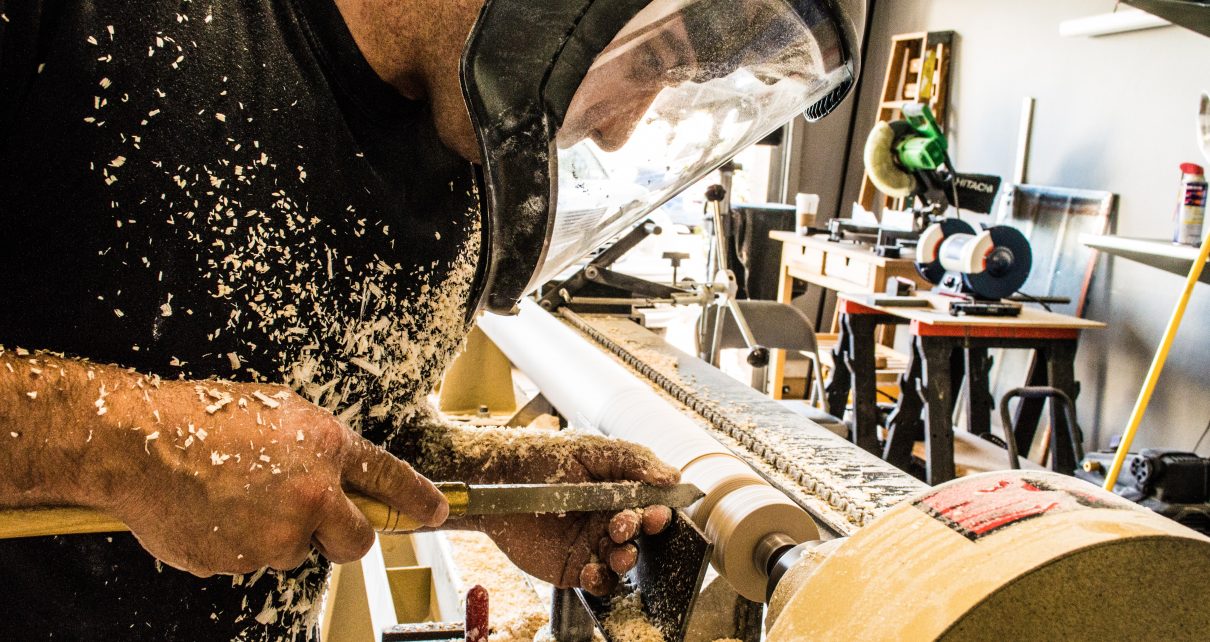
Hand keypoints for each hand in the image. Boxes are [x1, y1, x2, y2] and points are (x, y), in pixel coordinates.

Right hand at [87, 376, 447, 575]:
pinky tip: (215, 513)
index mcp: (327, 447)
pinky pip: (253, 560)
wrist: (139, 443)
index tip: (436, 512)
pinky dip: (239, 545)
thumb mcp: (281, 412)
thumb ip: (320, 446)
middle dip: (345, 537)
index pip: (390, 478)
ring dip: (277, 535)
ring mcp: (277, 533)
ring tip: (237, 498)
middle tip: (317, 522)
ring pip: (296, 550)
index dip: (417, 499)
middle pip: (356, 540)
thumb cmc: (204, 419)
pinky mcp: (242, 560)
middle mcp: (311, 494)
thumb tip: (340, 473)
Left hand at [445, 429, 679, 594]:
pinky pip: (598, 582)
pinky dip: (602, 581)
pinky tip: (593, 571)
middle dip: (640, 532)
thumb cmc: (544, 458)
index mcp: (618, 492)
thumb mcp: (592, 450)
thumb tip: (673, 475)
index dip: (659, 512)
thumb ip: (633, 461)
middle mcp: (608, 520)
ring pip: (623, 561)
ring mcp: (591, 545)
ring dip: (627, 559)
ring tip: (618, 551)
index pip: (650, 506)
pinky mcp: (571, 567)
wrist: (498, 478)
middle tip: (625, 524)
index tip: (658, 512)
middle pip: (640, 535)